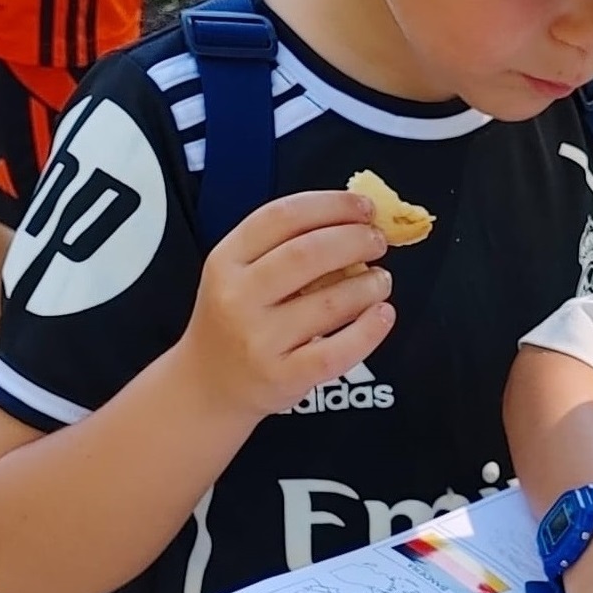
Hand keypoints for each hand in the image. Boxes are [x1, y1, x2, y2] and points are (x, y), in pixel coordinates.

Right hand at [174, 190, 394, 422]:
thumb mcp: (241, 274)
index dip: (332, 205)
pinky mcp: (283, 376)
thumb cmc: (236, 320)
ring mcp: (259, 339)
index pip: (283, 216)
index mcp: (227, 260)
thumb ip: (287, 244)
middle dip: (355, 240)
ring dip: (369, 284)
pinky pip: (337, 350)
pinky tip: (383, 314)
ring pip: (330, 301)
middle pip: (308, 253)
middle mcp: (238, 297)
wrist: (209, 386)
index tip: (363, 206)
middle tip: (378, 241)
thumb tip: (357, 219)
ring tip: (380, 280)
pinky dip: (370, 329)